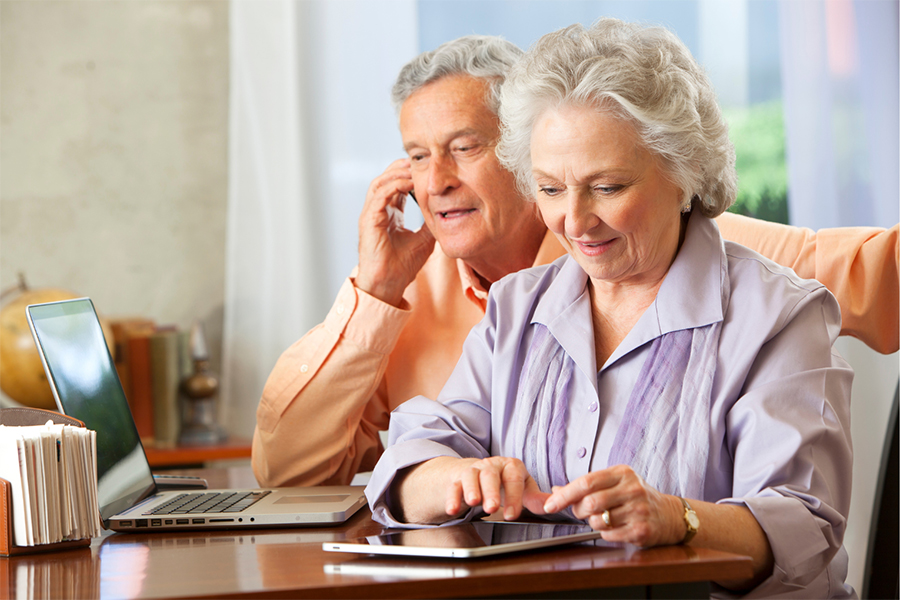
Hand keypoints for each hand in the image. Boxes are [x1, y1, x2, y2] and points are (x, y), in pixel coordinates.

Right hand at [356, 159, 434, 306]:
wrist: (389, 284)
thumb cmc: (402, 266)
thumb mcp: (424, 239)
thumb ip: (431, 223)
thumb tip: (447, 211)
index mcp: (388, 214)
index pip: (395, 186)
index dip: (408, 175)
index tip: (425, 170)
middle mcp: (377, 211)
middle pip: (385, 179)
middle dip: (401, 167)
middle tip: (419, 162)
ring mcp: (371, 215)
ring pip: (380, 182)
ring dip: (397, 172)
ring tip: (413, 167)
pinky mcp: (369, 220)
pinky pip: (380, 194)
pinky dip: (394, 185)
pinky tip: (409, 183)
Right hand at [444, 456, 550, 521]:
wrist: (480, 473)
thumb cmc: (505, 483)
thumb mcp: (522, 489)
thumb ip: (535, 499)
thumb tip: (552, 505)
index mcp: (511, 466)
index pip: (514, 478)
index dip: (514, 496)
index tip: (512, 514)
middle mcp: (492, 465)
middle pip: (491, 475)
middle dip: (491, 491)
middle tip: (492, 507)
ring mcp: (474, 470)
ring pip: (471, 476)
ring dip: (471, 489)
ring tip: (472, 502)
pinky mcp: (458, 478)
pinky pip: (454, 486)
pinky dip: (452, 497)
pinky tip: (452, 509)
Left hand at [542, 464, 683, 546]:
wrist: (669, 515)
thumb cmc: (636, 497)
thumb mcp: (615, 483)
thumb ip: (587, 485)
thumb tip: (555, 490)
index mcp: (622, 473)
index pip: (586, 482)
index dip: (564, 495)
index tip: (550, 504)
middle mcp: (632, 489)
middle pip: (589, 503)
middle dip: (578, 510)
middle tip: (582, 511)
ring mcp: (639, 510)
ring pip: (597, 521)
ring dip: (593, 523)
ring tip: (605, 517)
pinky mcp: (641, 530)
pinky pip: (608, 535)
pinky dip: (605, 533)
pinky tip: (616, 526)